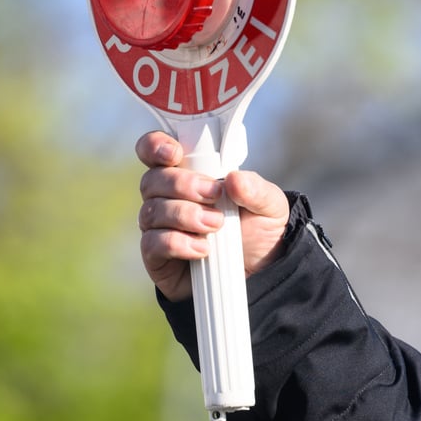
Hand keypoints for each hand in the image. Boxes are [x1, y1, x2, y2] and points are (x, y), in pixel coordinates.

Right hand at [136, 131, 289, 301]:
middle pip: (151, 180)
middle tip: (214, 195)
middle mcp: (163, 196)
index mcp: (184, 173)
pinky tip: (202, 249)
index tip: (175, 153)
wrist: (257, 273)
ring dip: (185, 215)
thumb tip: (233, 179)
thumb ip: (255, 189)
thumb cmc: (255, 230)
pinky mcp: (155, 255)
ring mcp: (156, 225)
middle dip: (182, 184)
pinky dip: (177, 243)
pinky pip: (153, 243)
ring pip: (152, 211)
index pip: (153, 150)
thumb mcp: (269, 206)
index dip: (155, 146)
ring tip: (216, 225)